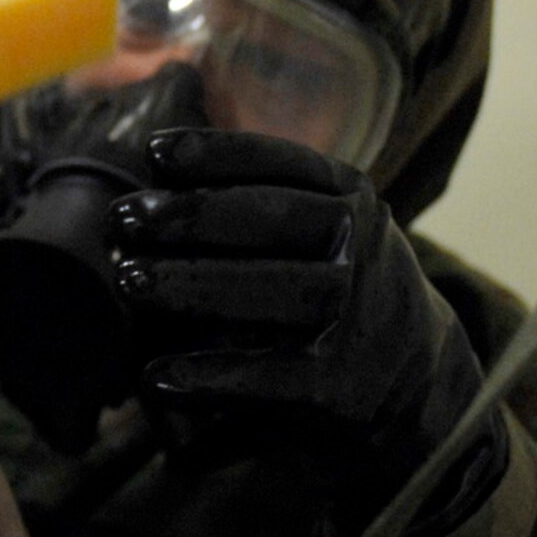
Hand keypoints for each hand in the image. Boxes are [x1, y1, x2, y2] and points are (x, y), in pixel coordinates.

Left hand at [109, 129, 506, 536]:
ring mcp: (355, 316)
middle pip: (269, 221)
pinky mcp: (341, 386)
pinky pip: (268, 376)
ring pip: (270, 291)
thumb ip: (253, 200)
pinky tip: (155, 376)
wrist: (414, 378)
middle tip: (122, 217)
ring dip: (190, 284)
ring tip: (126, 279)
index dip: (216, 153)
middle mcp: (360, 248)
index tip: (153, 150)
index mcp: (349, 197)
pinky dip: (209, 375)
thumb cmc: (331, 283)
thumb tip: (153, 180)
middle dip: (189, 215)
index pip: (281, 163)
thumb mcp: (318, 225)